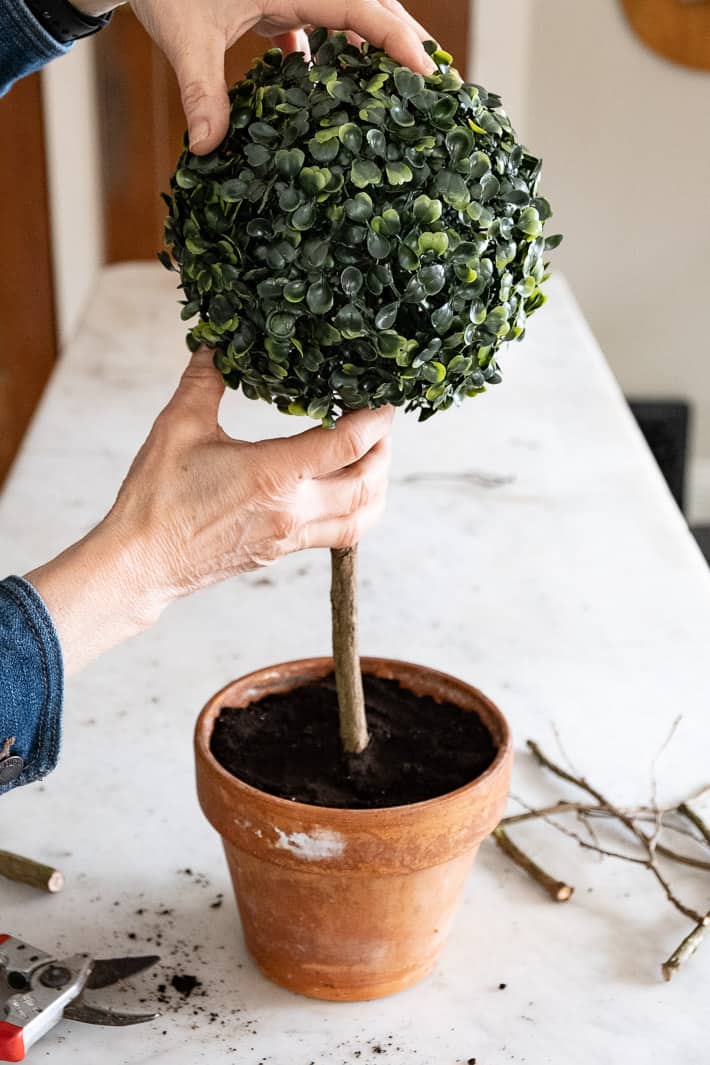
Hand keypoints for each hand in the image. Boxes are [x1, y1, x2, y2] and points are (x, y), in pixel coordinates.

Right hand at [27, 348, 391, 673]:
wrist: (141, 564)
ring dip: (378, 487)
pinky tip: (346, 493)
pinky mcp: (282, 552)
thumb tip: (218, 341)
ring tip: (374, 459)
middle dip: (384, 450)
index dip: (376, 418)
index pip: (347, 443)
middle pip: (368, 483)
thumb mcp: (178, 426)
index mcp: (273, 474)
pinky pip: (339, 535)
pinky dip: (357, 512)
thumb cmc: (156, 499)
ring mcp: (290, 537)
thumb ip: (205, 379)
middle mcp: (292, 510)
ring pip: (362, 518)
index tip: (386, 398)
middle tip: (381, 424)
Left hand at [125, 0, 434, 152]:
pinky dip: (340, 51)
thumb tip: (206, 149)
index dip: (400, 42)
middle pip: (373, 6)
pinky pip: (325, 23)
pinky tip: (341, 87)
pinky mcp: (279, 1)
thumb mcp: (186, 38)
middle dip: (406, 42)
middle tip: (438, 85)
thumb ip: (202, 93)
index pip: (364, 9)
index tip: (429, 74)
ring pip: (353, 14)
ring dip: (378, 47)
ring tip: (404, 87)